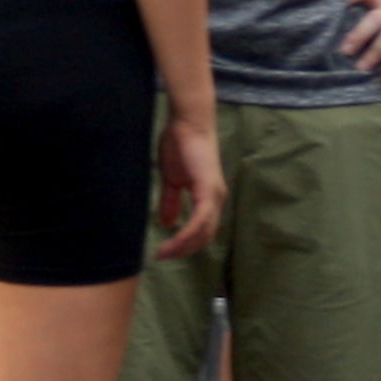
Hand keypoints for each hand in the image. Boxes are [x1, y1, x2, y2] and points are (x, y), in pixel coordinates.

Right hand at [151, 112, 225, 264]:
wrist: (187, 123)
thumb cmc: (180, 145)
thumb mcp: (172, 179)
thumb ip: (171, 201)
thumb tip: (168, 223)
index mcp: (209, 197)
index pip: (203, 230)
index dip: (186, 244)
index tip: (166, 252)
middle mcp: (216, 199)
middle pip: (205, 237)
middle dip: (184, 250)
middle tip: (163, 256)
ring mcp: (215, 196)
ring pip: (203, 233)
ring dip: (183, 246)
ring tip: (164, 253)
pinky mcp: (208, 190)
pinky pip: (199, 221)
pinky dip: (186, 234)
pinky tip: (173, 241)